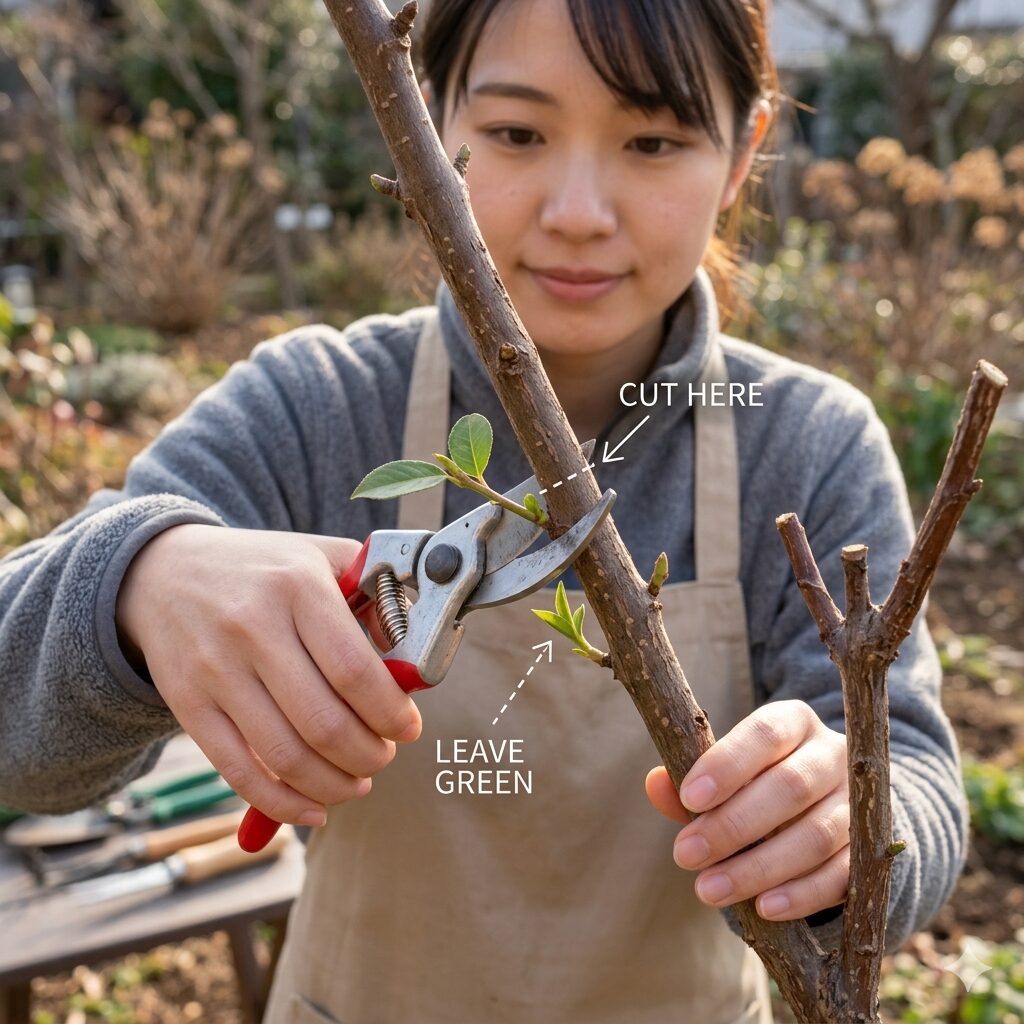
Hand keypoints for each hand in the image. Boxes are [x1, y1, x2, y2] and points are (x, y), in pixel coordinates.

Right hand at [116, 524, 421, 826]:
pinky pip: (240, 773)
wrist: (162, 572)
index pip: (354, 670)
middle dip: (369, 754)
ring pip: (285, 757)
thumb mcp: (323, 558)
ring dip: (334, 785)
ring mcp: (216, 670)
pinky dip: (283, 804)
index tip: (408, 728)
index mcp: (297, 586)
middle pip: (324, 722)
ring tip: (357, 781)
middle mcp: (253, 627)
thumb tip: (409, 664)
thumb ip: (374, 598)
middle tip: (384, 755)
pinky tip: (314, 807)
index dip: (391, 712)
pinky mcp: (188, 705)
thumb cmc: (263, 569)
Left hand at [645, 699, 849, 920]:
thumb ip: (689, 781)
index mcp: (794, 721)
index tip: (690, 798)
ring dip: (759, 867)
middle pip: (790, 787)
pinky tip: (763, 908)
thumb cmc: (756, 781)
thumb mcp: (725, 773)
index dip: (728, 764)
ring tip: (709, 890)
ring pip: (816, 835)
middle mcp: (833, 754)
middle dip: (733, 825)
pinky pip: (841, 875)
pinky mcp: (871, 850)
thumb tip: (656, 784)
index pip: (765, 733)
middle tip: (685, 855)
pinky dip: (801, 894)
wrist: (829, 804)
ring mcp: (859, 803)